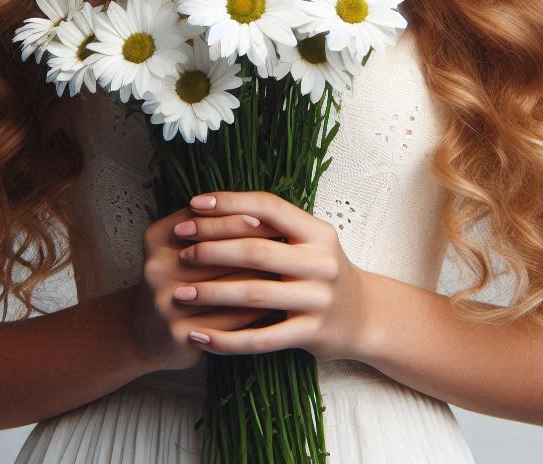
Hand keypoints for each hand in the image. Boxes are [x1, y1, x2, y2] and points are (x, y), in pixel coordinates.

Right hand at [129, 204, 285, 371]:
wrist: (144, 332)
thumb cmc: (175, 279)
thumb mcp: (178, 245)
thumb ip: (208, 225)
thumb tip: (260, 213)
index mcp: (158, 237)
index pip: (207, 221)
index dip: (241, 220)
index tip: (274, 222)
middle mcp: (157, 267)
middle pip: (219, 253)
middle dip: (258, 249)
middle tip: (289, 248)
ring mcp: (166, 302)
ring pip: (228, 286)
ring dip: (262, 280)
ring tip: (289, 274)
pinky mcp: (179, 333)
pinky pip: (228, 319)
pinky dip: (255, 311)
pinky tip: (275, 305)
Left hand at [169, 191, 366, 359]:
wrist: (364, 316)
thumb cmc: (322, 271)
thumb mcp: (309, 241)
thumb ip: (273, 227)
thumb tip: (213, 209)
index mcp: (316, 231)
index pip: (268, 208)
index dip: (229, 203)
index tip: (195, 205)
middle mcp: (320, 261)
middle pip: (256, 250)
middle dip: (212, 248)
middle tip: (181, 249)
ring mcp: (317, 299)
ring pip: (254, 293)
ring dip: (211, 293)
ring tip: (179, 293)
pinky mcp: (311, 333)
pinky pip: (260, 338)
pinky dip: (225, 339)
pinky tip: (198, 335)